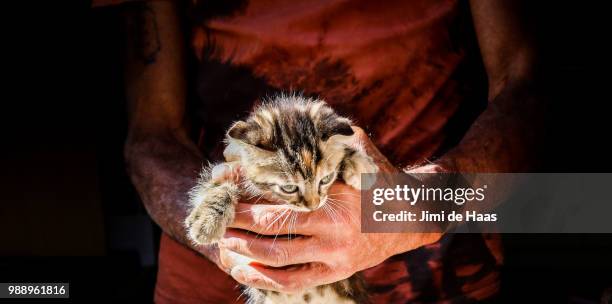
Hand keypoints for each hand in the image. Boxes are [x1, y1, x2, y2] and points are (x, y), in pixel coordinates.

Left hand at [217, 128, 442, 292]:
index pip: (280, 196)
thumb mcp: (357, 146)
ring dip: (244, 250)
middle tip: (215, 213)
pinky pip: (293, 282)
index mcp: (337, 197)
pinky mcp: (335, 272)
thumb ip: (324, 136)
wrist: (414, 215)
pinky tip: (242, 269)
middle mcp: (334, 231)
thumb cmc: (380, 175)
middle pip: (272, 228)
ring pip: (278, 259)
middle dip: (237, 221)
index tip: (224, 184)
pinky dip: (264, 279)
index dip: (247, 193)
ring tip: (221, 240)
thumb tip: (282, 126)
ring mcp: (335, 257)